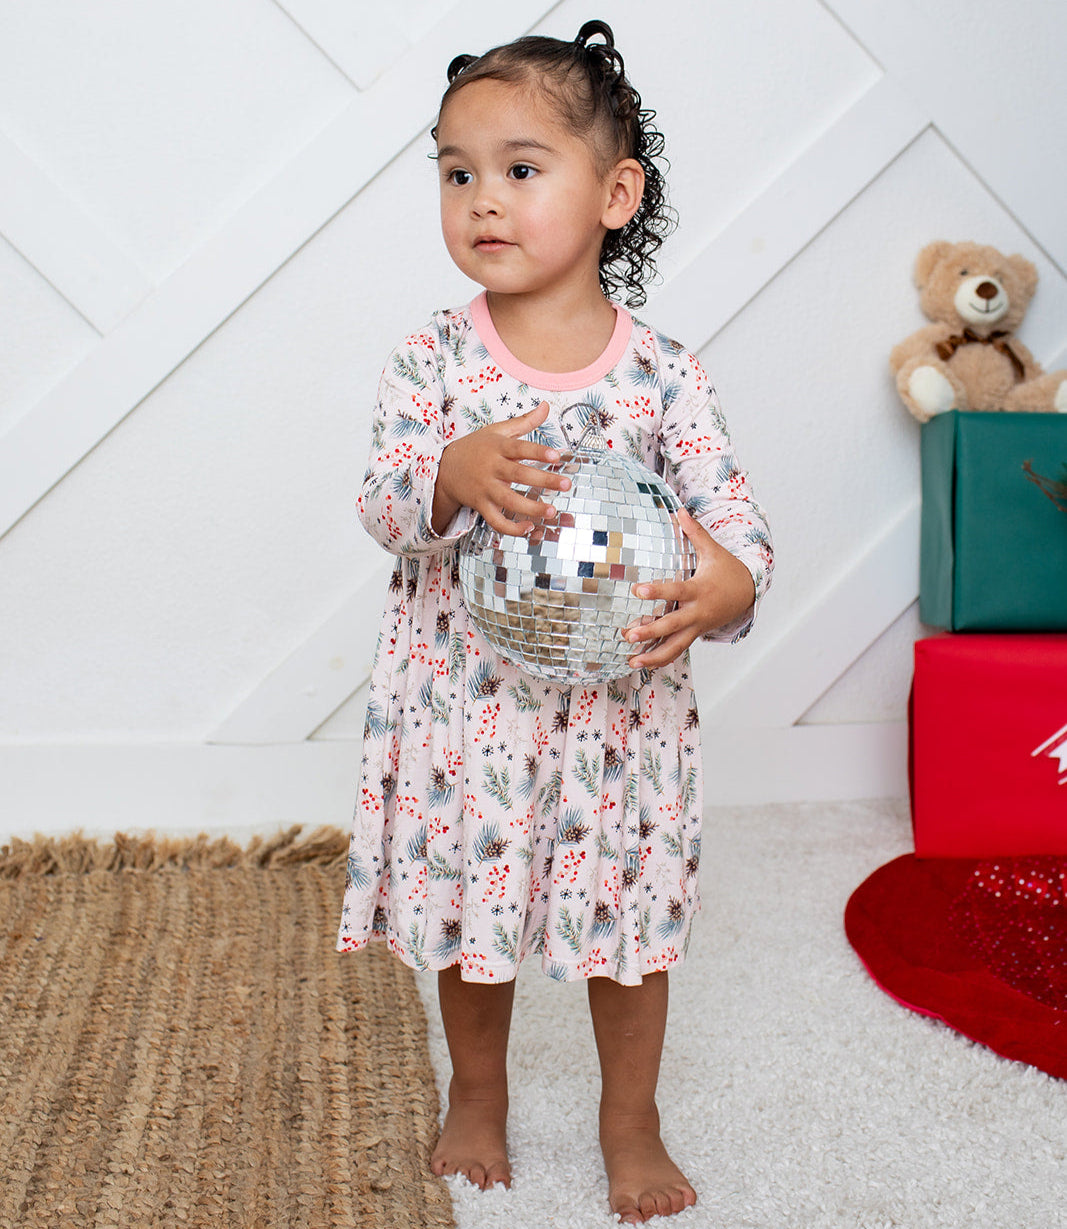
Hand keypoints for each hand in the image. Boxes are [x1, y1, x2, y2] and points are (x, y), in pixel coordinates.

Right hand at [432, 402, 570, 535]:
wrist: (444, 468)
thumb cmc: (475, 448)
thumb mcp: (497, 430)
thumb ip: (524, 421)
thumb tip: (546, 406)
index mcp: (498, 447)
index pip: (519, 448)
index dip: (537, 451)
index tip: (556, 455)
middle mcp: (491, 468)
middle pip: (518, 474)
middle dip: (543, 480)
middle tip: (565, 484)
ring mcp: (485, 488)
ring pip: (508, 500)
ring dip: (531, 508)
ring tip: (551, 511)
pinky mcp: (481, 505)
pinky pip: (495, 520)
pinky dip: (511, 528)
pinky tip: (528, 527)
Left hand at [623, 508, 755, 669]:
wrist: (747, 594)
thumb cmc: (727, 570)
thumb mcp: (713, 551)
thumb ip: (695, 533)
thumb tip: (680, 510)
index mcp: (699, 591)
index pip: (675, 592)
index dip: (657, 592)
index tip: (637, 590)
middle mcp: (697, 613)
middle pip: (672, 626)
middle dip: (650, 632)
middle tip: (629, 635)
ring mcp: (697, 627)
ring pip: (675, 647)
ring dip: (653, 657)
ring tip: (631, 662)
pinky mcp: (695, 635)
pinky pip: (677, 650)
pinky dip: (660, 659)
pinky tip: (641, 663)